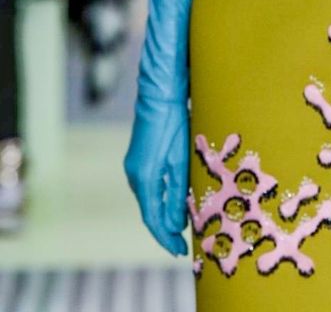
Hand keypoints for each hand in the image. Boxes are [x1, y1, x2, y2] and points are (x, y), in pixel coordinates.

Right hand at [124, 98, 189, 255]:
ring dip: (163, 214)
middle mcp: (134, 176)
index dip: (165, 238)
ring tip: (182, 226)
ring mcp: (133, 167)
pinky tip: (174, 202)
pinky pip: (148, 187)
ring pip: (148, 200)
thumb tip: (176, 224)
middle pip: (149, 211)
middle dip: (165, 229)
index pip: (153, 219)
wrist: (160, 94)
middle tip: (183, 243)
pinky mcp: (137, 159)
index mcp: (144, 178)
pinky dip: (160, 199)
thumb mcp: (181, 160)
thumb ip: (177, 192)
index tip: (179, 251)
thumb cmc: (174, 123)